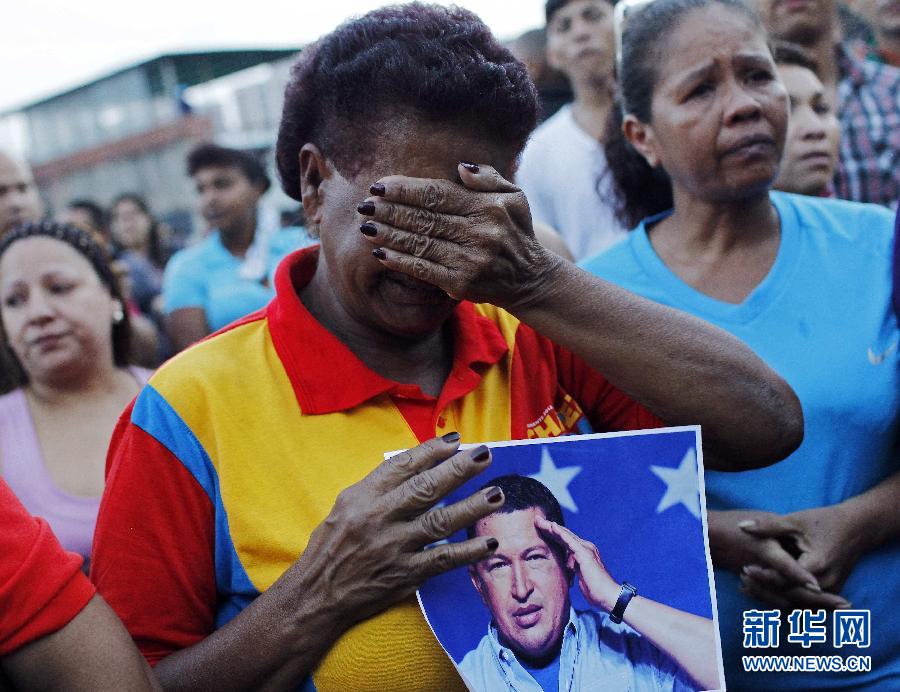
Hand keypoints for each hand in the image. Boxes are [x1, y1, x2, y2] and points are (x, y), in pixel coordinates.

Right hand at [295, 435, 503, 628]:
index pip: (403, 465)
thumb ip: (379, 486)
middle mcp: (380, 518)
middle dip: (458, 469)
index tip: (455, 440)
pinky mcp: (405, 574)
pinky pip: (442, 560)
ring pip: (439, 522)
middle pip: (426, 488)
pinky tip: (489, 543)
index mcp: (364, 496)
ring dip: (472, 507)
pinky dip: (468, 552)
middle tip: (484, 455)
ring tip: (496, 493)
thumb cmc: (332, 546)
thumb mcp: (347, 505)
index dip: (431, 450)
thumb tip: (417, 465)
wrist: (317, 594)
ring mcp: (394, 547)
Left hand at [357, 163, 560, 308]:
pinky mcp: (462, 283)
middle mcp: (480, 233)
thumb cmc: (515, 232)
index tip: (379, 186)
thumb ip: (488, 178)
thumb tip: (460, 167)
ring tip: (366, 227)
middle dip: (390, 211)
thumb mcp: (514, 197)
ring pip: (420, 243)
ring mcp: (470, 260)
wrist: (530, 279)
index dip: (406, 190)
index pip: (438, 194)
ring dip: (389, 235)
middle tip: (364, 205)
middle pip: (424, 218)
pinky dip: (400, 261)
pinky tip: (381, 253)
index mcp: (488, 207)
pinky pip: (424, 269)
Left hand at [535, 516, 619, 611]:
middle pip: (563, 535)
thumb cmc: (595, 590)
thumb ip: (574, 567)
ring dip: (551, 527)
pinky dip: (560, 533)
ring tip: (539, 520)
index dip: (552, 534)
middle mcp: (585, 547)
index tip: (539, 528)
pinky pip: (570, 540)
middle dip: (549, 527)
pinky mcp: (584, 554)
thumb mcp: (580, 576)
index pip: (564, 541)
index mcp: (582, 553)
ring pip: (565, 535)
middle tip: (536, 519)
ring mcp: (585, 549)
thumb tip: (566, 565)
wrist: (608, 596)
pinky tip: (552, 526)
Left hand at [708, 510, 848, 610]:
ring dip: (773, 599)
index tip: (745, 569)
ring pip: (797, 605)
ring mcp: (831, 592)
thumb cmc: (824, 521)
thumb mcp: (795, 521)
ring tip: (749, 589)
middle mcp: (827, 583)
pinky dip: (786, 601)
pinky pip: (806, 605)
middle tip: (743, 582)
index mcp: (817, 565)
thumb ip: (768, 526)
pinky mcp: (831, 594)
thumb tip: (741, 527)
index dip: (763, 576)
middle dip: (765, 590)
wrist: (857, 529)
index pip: (785, 579)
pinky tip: (766, 593)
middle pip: (789, 597)